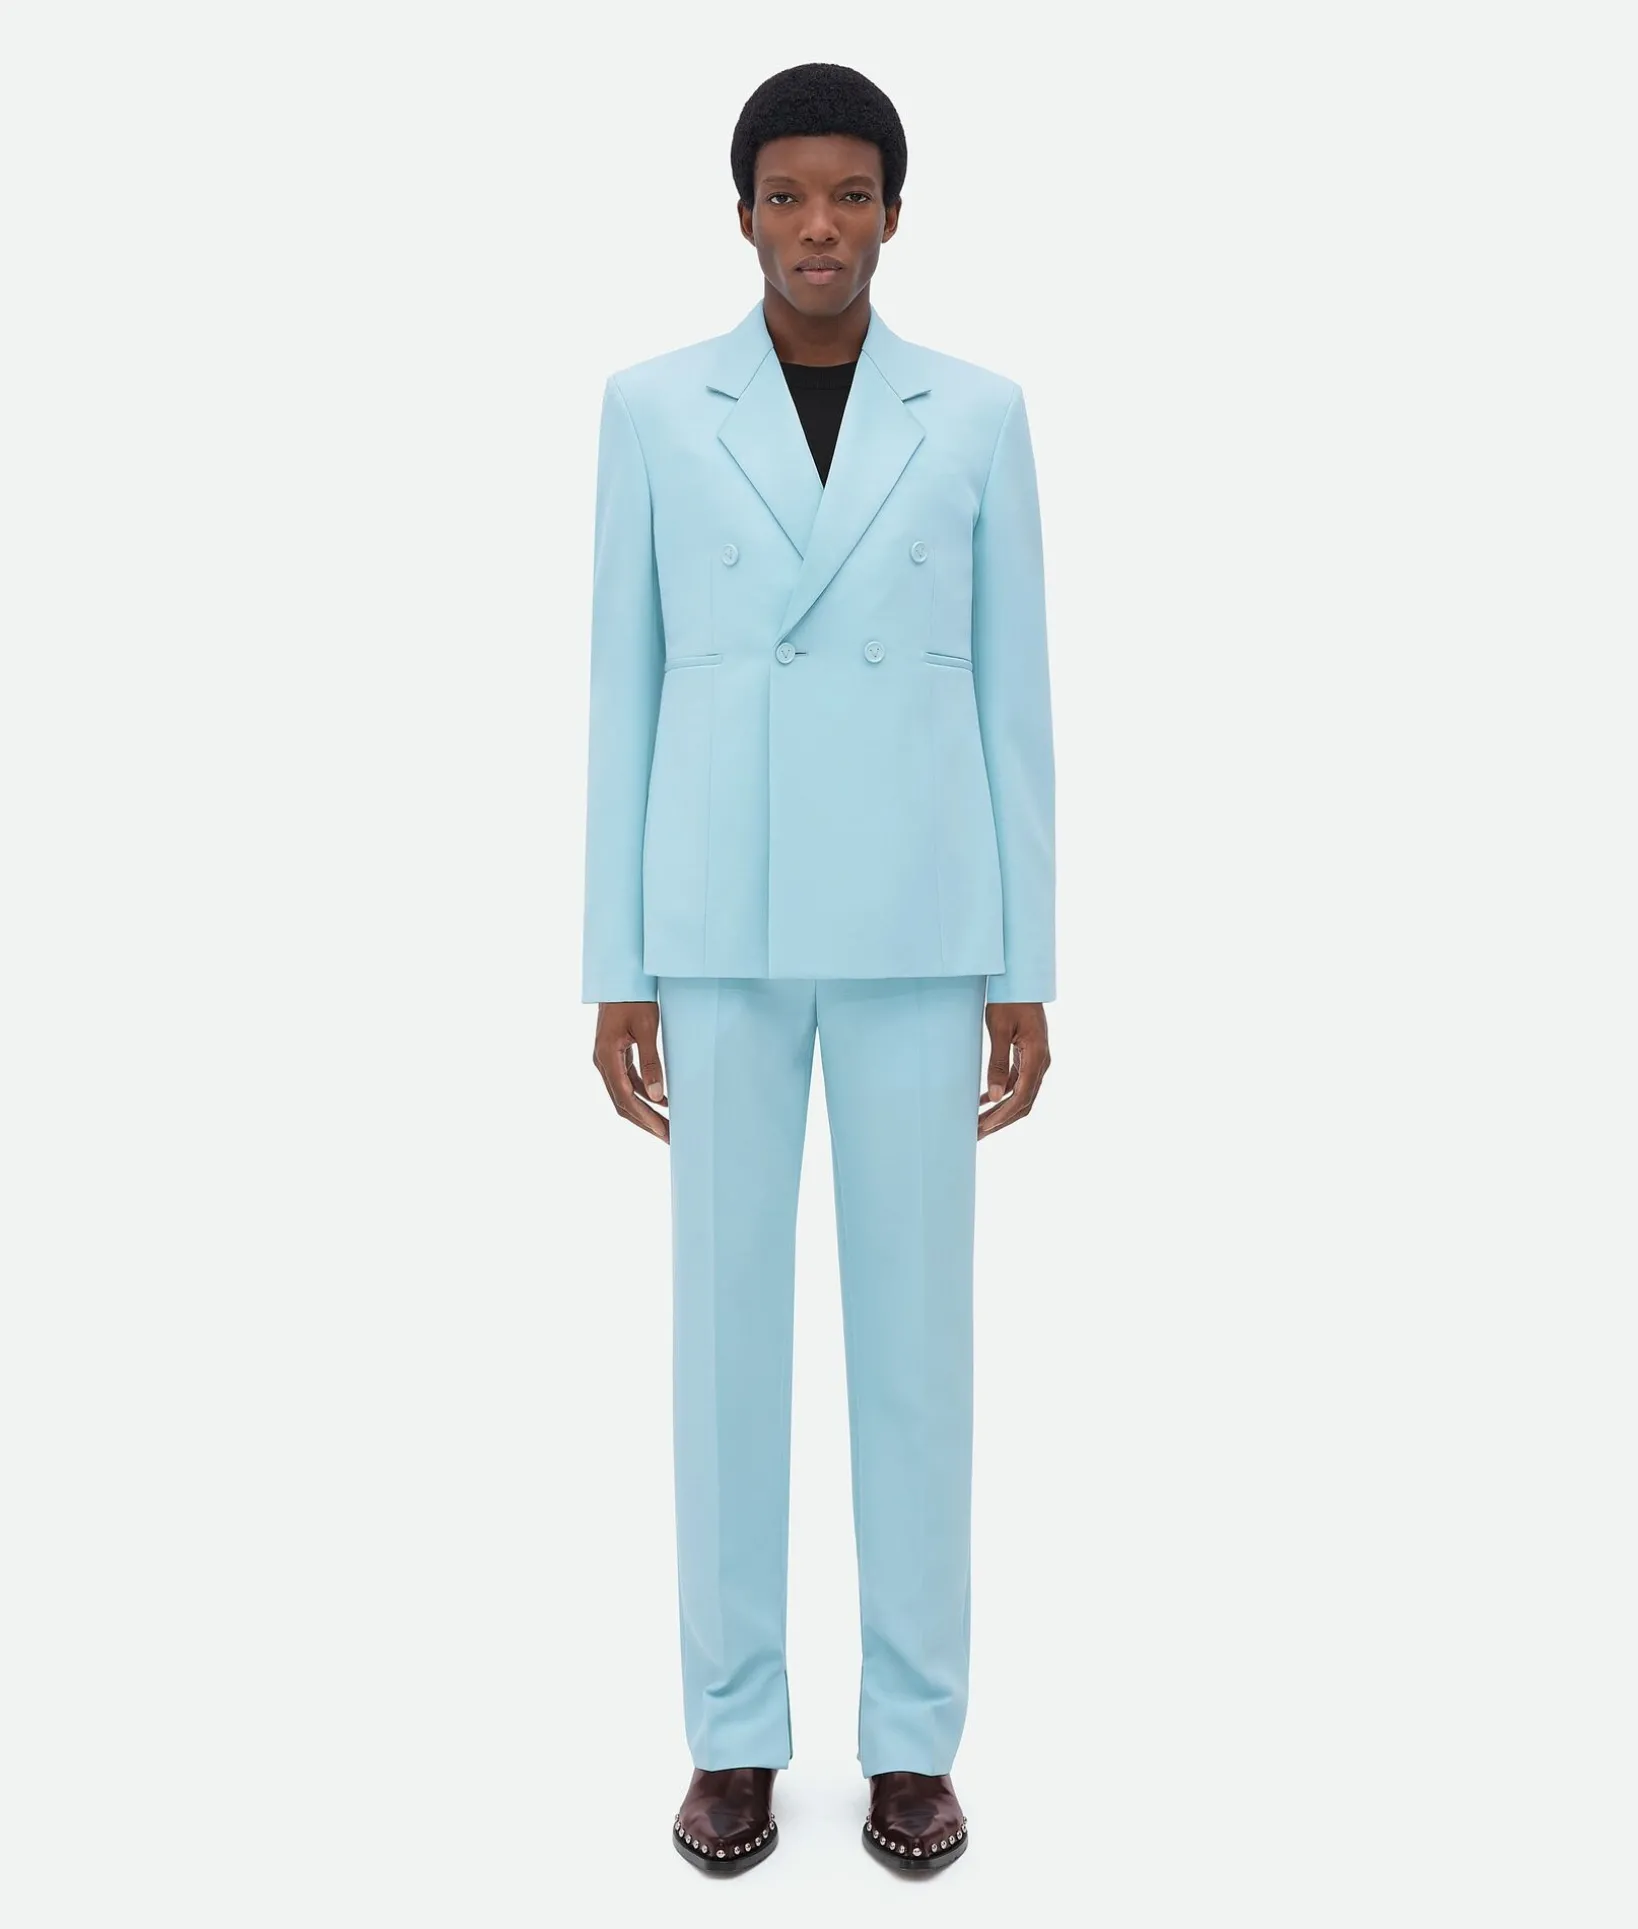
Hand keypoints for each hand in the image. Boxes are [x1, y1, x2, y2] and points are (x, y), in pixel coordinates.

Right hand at [592, 1001, 668, 1142]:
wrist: (619, 977)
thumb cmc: (633, 998)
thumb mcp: (646, 1028)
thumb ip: (651, 1061)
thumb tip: (658, 1095)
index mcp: (606, 1057)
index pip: (626, 1098)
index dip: (645, 1118)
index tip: (663, 1132)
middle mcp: (603, 1062)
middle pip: (623, 1103)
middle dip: (646, 1122)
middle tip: (668, 1137)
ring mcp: (607, 1059)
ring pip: (625, 1095)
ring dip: (646, 1111)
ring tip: (668, 1125)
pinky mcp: (615, 1055)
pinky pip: (629, 1082)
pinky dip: (645, 1094)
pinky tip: (663, 1101)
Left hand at [978, 1002, 1050, 1138]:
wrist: (1022, 981)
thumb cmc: (1009, 1000)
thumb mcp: (999, 1030)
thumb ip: (997, 1064)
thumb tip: (995, 1096)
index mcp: (1037, 1056)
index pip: (1021, 1096)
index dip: (1002, 1116)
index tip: (984, 1128)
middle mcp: (1041, 1062)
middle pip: (1024, 1102)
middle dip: (1000, 1121)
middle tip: (977, 1134)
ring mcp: (1037, 1061)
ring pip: (1021, 1095)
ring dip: (1000, 1111)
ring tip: (978, 1123)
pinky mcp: (1029, 1057)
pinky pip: (1018, 1083)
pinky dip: (1002, 1095)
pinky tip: (983, 1102)